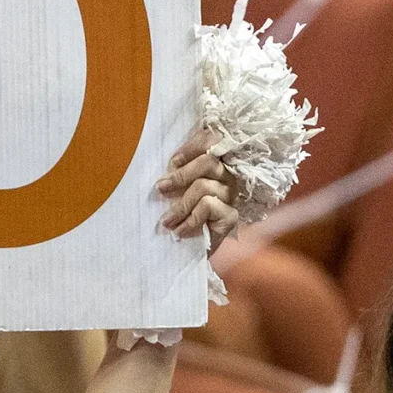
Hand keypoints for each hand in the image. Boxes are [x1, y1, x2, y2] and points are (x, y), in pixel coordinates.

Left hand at [155, 127, 239, 244]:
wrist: (185, 252)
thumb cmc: (176, 215)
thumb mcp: (172, 189)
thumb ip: (174, 171)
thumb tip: (160, 158)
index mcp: (215, 164)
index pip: (213, 141)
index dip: (193, 146)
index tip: (173, 161)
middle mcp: (227, 177)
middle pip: (209, 162)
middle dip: (181, 175)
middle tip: (161, 188)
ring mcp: (231, 197)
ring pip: (204, 186)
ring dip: (180, 204)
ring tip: (166, 221)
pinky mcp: (232, 216)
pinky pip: (209, 206)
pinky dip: (190, 218)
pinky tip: (180, 230)